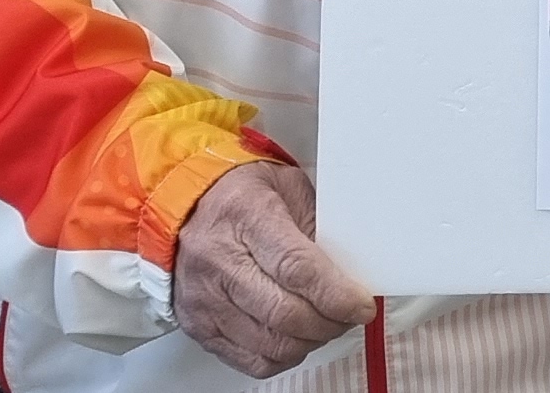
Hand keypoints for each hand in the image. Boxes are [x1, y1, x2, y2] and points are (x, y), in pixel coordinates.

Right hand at [174, 161, 374, 377]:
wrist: (188, 206)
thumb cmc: (242, 194)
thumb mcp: (290, 189)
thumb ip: (321, 228)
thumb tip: (352, 273)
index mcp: (245, 215)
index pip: (296, 268)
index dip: (336, 295)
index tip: (361, 305)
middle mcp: (218, 260)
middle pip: (284, 313)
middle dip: (330, 322)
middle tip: (349, 314)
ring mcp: (204, 298)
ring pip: (271, 344)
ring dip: (310, 341)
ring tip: (325, 323)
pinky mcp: (198, 326)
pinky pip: (251, 360)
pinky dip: (283, 356)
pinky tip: (295, 337)